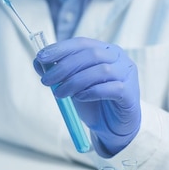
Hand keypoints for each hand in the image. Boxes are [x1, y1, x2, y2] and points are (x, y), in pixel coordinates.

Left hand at [33, 37, 140, 157]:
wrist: (113, 126)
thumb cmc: (93, 101)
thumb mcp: (72, 84)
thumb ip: (58, 72)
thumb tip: (38, 62)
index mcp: (104, 50)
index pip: (82, 43)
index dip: (60, 49)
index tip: (41, 57)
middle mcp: (118, 58)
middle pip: (91, 55)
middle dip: (64, 67)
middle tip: (46, 81)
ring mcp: (127, 74)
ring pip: (101, 70)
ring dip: (75, 81)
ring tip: (60, 94)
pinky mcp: (130, 93)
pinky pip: (112, 88)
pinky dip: (92, 92)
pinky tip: (80, 98)